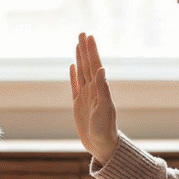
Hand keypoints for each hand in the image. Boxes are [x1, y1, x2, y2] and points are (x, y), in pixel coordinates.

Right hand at [69, 33, 119, 162]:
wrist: (102, 145)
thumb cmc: (105, 128)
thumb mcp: (104, 108)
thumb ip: (103, 89)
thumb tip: (101, 69)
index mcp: (99, 89)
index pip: (94, 65)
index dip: (91, 51)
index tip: (88, 36)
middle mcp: (93, 89)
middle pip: (87, 65)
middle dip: (85, 49)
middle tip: (82, 33)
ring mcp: (85, 96)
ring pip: (81, 72)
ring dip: (80, 58)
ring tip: (78, 45)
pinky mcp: (78, 104)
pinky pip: (75, 85)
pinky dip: (73, 75)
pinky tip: (73, 66)